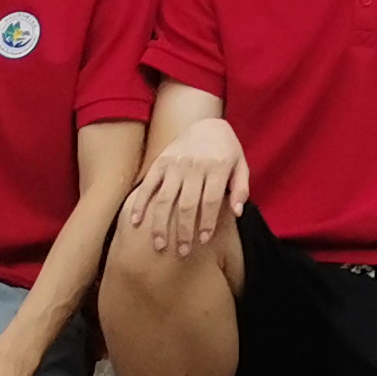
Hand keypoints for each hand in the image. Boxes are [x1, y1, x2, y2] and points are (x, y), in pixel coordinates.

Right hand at [122, 119, 249, 255]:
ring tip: (159, 246)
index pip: (211, 200)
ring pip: (165, 200)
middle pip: (187, 205)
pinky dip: (139, 204)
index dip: (207, 222)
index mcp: (217, 167)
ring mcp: (174, 165)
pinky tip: (135, 223)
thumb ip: (242, 187)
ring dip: (160, 225)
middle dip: (184, 231)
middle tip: (182, 252)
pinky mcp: (159, 163)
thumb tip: (237, 213)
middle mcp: (194, 166)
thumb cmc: (227, 150)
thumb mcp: (241, 164)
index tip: (204, 241)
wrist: (206, 123)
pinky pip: (147, 186)